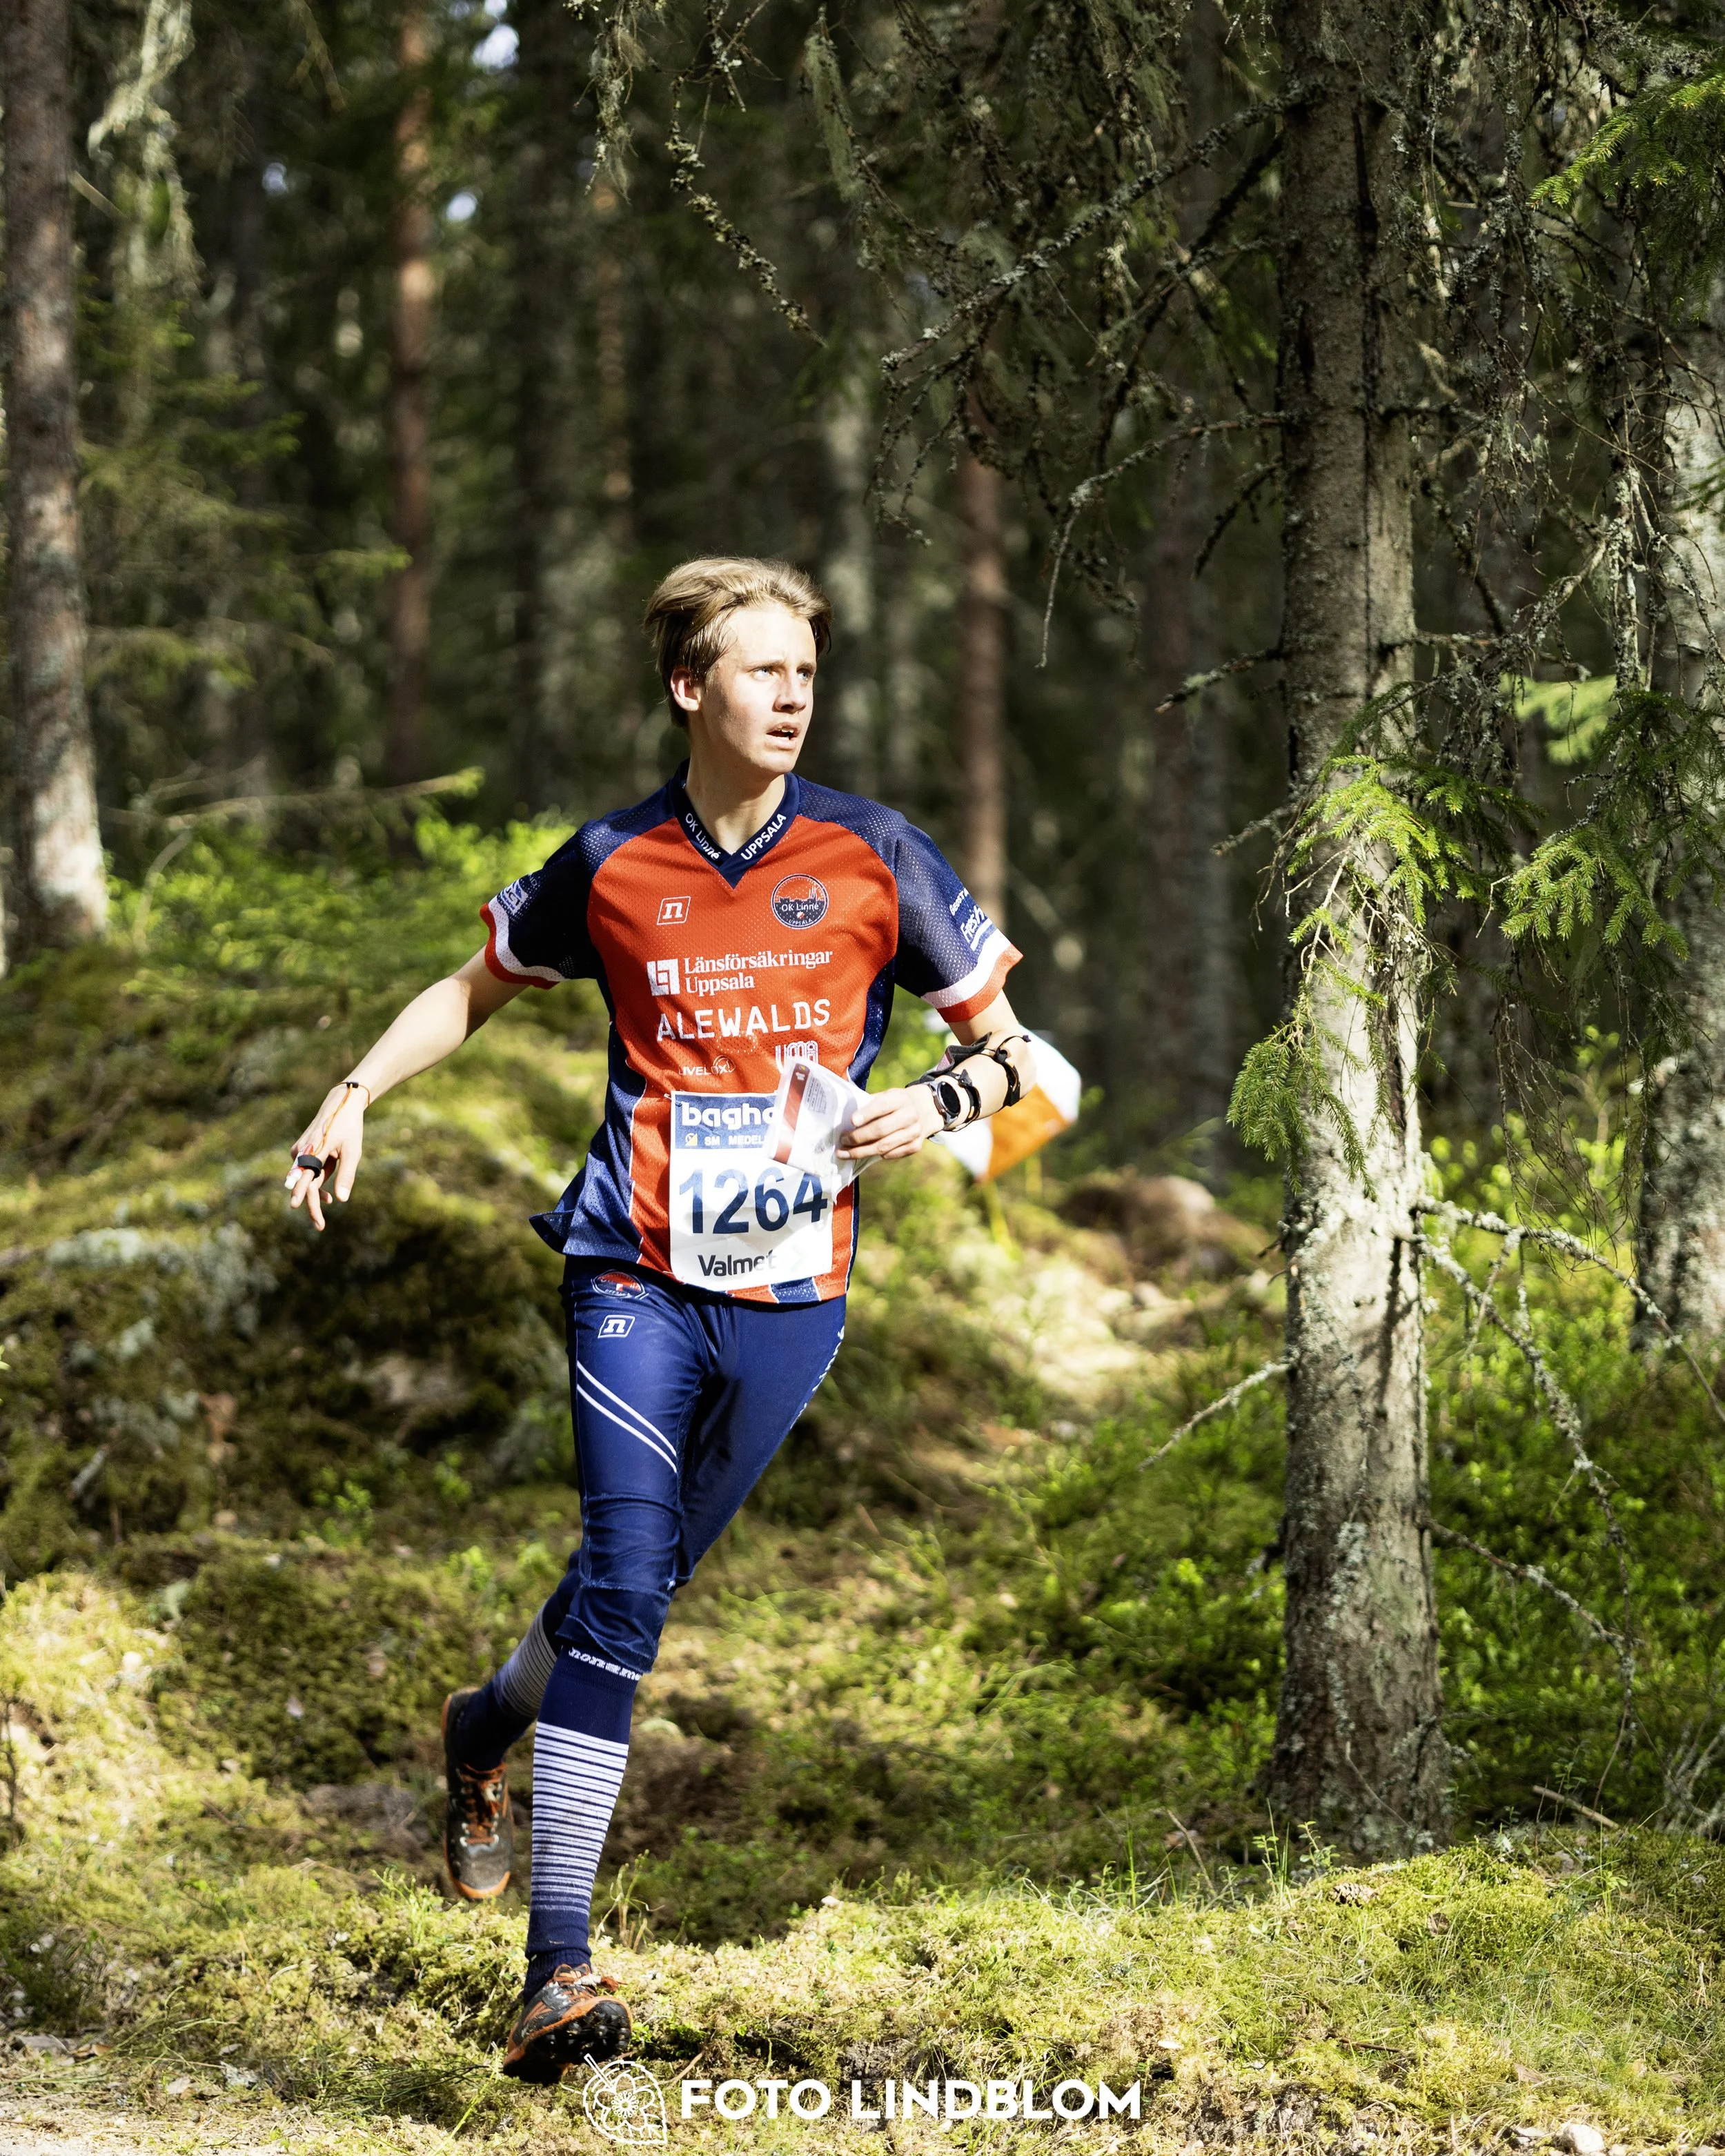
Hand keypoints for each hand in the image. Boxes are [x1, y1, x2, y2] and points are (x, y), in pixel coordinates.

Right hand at [285, 1085, 367, 1230]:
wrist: (340, 1105)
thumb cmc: (349, 1128)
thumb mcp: (353, 1151)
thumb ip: (346, 1175)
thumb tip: (341, 1200)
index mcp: (315, 1151)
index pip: (307, 1180)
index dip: (306, 1198)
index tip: (302, 1211)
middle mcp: (302, 1152)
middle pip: (304, 1184)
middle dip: (311, 1205)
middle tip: (320, 1226)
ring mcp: (299, 1151)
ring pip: (305, 1179)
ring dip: (317, 1193)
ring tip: (330, 1201)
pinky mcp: (300, 1151)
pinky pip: (306, 1172)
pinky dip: (316, 1181)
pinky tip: (328, 1192)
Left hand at [838, 1083, 944, 1161]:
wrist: (926, 1108)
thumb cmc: (897, 1103)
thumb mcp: (887, 1095)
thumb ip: (870, 1104)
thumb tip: (844, 1118)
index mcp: (900, 1098)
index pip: (882, 1106)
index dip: (866, 1114)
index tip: (851, 1121)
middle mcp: (910, 1115)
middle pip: (881, 1129)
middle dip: (858, 1137)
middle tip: (842, 1140)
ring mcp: (914, 1132)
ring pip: (884, 1146)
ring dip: (862, 1151)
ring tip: (845, 1153)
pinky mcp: (916, 1146)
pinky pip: (891, 1154)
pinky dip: (876, 1155)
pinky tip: (864, 1154)